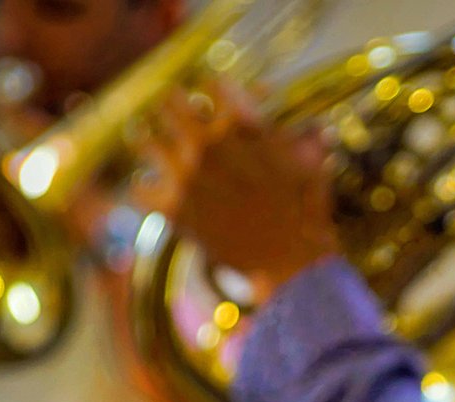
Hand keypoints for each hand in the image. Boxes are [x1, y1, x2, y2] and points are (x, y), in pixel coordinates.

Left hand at [129, 82, 336, 293]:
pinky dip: (143, 188)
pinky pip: (138, 189)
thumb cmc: (304, 213)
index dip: (213, 88)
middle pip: (171, 103)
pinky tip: (151, 188)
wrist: (289, 263)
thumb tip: (315, 129)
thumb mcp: (310, 167)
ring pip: (145, 140)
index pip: (213, 86)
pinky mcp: (173, 209)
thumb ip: (305, 141)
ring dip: (147, 139)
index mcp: (240, 128)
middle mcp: (207, 146)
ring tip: (146, 138)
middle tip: (172, 109)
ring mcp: (185, 177)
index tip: (213, 93)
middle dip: (173, 105)